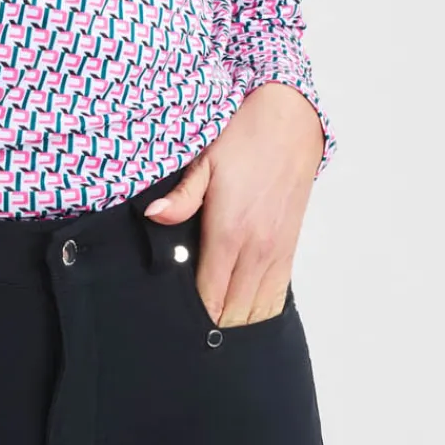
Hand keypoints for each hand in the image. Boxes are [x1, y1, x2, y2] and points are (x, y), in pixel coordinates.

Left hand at [144, 83, 321, 325]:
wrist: (288, 123)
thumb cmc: (241, 137)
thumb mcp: (204, 159)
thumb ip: (181, 196)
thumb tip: (154, 216)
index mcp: (230, 231)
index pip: (210, 296)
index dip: (191, 312)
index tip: (172, 313)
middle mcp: (257, 249)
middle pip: (234, 312)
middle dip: (210, 321)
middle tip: (186, 317)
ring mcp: (277, 252)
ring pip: (258, 311)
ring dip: (235, 318)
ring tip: (211, 313)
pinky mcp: (289, 249)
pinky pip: (277, 296)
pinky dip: (259, 307)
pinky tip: (240, 302)